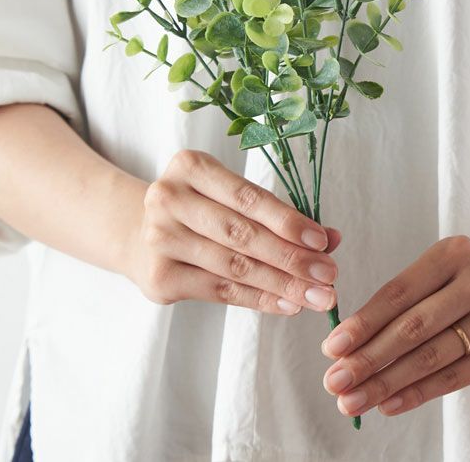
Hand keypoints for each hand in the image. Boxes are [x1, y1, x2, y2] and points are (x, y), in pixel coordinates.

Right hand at [127, 149, 340, 314]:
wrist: (138, 233)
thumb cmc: (201, 209)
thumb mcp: (232, 197)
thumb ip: (278, 214)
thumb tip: (331, 240)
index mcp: (190, 166)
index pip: (247, 197)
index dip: (287, 221)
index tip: (323, 241)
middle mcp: (168, 199)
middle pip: (241, 234)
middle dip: (292, 257)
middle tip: (329, 275)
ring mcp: (159, 239)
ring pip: (233, 267)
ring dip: (282, 284)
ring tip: (317, 296)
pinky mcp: (159, 278)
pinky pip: (220, 292)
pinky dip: (259, 300)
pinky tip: (288, 304)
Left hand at [320, 233, 469, 417]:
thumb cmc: (459, 289)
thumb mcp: (433, 278)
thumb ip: (396, 305)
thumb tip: (344, 346)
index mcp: (453, 252)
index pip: (398, 292)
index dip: (363, 322)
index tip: (331, 347)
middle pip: (414, 327)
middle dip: (369, 358)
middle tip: (334, 380)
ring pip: (432, 356)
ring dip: (386, 382)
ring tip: (353, 399)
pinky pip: (455, 378)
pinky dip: (417, 393)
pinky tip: (388, 403)